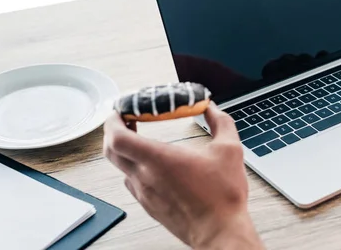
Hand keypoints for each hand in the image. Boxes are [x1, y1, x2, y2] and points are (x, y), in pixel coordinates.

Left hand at [103, 104, 262, 249]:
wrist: (220, 232)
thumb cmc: (222, 196)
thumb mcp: (229, 149)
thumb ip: (220, 121)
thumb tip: (211, 108)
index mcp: (159, 159)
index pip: (117, 138)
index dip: (112, 121)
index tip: (120, 111)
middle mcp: (145, 176)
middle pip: (111, 150)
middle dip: (113, 131)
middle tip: (126, 120)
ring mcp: (145, 193)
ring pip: (120, 167)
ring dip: (124, 150)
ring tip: (139, 139)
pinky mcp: (150, 205)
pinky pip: (132, 182)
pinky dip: (134, 168)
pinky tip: (152, 164)